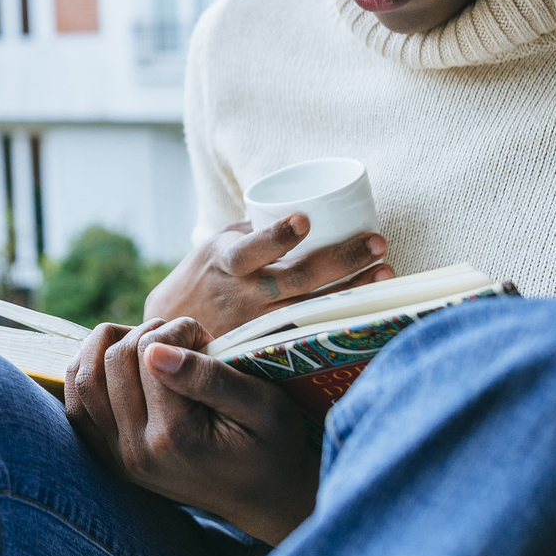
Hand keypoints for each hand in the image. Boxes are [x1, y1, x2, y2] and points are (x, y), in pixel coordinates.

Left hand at [65, 315, 317, 544]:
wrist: (264, 498)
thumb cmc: (272, 445)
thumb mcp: (264, 406)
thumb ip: (209, 376)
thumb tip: (154, 350)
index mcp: (176, 437)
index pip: (148, 353)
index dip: (178, 329)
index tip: (205, 337)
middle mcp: (137, 451)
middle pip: (112, 360)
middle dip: (147, 332)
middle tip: (182, 339)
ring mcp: (117, 458)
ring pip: (82, 378)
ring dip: (110, 345)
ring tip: (149, 345)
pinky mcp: (108, 458)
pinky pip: (76, 406)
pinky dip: (86, 372)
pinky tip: (117, 363)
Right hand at [144, 216, 392, 337]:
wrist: (170, 329)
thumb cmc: (205, 277)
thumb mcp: (219, 247)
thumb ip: (256, 232)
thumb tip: (307, 209)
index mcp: (226, 261)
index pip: (250, 250)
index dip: (275, 237)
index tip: (304, 221)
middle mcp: (243, 295)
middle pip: (296, 280)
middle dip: (341, 261)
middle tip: (377, 243)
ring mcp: (258, 325)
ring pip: (311, 308)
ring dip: (351, 290)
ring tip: (385, 272)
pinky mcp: (268, 346)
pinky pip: (309, 331)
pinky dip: (340, 320)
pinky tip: (370, 310)